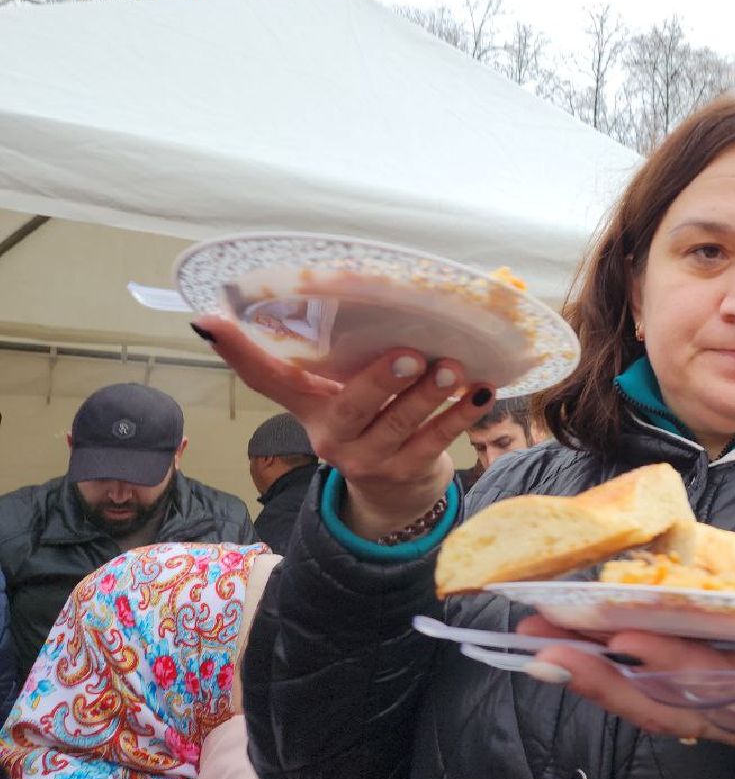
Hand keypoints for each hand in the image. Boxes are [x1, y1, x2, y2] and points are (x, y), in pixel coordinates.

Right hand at [195, 316, 492, 536]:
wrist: (393, 490)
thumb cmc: (371, 417)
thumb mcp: (344, 387)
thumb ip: (348, 346)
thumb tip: (361, 288)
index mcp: (308, 405)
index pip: (265, 377)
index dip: (237, 351)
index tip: (209, 319)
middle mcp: (331, 435)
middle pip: (351, 406)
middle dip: (381, 380)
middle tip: (412, 354)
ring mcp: (367, 459)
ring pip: (400, 426)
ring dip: (430, 396)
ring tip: (453, 369)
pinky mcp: (404, 474)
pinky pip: (435, 443)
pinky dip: (460, 416)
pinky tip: (480, 393)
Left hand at [518, 617, 734, 775]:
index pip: (715, 685)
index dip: (671, 664)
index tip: (626, 635)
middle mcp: (730, 715)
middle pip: (657, 699)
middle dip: (600, 672)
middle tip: (542, 640)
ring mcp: (710, 715)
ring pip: (641, 701)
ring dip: (588, 675)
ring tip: (534, 641)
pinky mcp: (698, 706)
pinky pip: (643, 697)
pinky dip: (602, 678)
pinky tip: (562, 652)